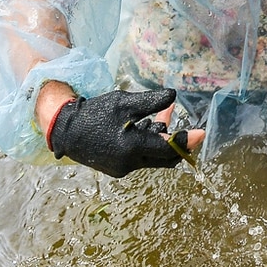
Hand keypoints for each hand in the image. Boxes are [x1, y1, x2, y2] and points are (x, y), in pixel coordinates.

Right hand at [45, 87, 204, 176]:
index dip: (187, 141)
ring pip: (153, 158)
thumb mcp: (123, 102)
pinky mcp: (117, 170)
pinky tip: (145, 127)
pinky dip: (148, 145)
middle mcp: (129, 163)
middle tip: (189, 130)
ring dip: (161, 141)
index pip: (168, 148)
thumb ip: (150, 101)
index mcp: (131, 147)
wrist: (65, 132)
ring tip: (160, 118)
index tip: (202, 134)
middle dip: (178, 144)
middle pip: (165, 158)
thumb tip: (174, 96)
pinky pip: (141, 159)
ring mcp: (122, 169)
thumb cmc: (95, 114)